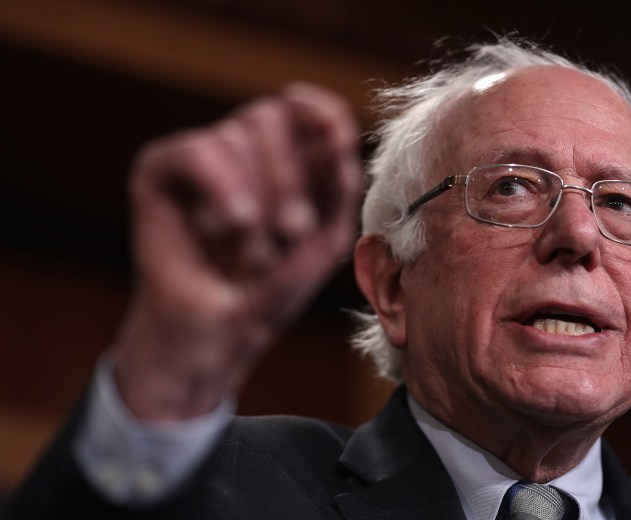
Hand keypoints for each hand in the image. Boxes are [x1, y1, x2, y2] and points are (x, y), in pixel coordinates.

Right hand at [111, 83, 362, 419]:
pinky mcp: (159, 170)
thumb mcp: (325, 238)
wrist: (219, 334)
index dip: (319, 109)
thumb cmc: (273, 290)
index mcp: (284, 161)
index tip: (335, 132)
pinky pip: (198, 150)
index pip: (301, 109)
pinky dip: (221, 188)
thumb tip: (339, 130)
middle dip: (288, 176)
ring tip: (251, 253)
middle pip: (269, 114)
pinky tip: (225, 227)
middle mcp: (241, 152)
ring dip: (256, 201)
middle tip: (293, 232)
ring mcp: (199, 159)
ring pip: (236, 135)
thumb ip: (339, 184)